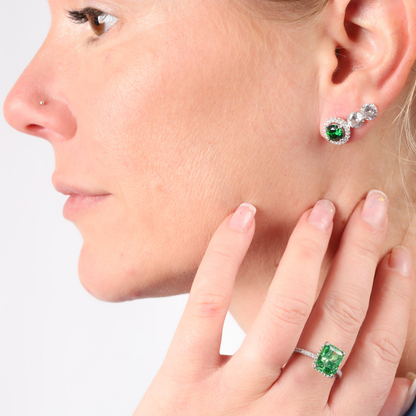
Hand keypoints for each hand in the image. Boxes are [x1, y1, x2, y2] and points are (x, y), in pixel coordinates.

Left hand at [134, 191, 414, 415]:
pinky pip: (208, 305)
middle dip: (361, 257)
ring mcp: (236, 394)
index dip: (394, 302)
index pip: (375, 357)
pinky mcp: (183, 378)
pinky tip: (243, 217)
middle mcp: (291, 410)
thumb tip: (404, 383)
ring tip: (322, 210)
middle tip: (370, 206)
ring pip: (286, 310)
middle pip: (338, 320)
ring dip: (310, 253)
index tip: (399, 256)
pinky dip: (225, 255)